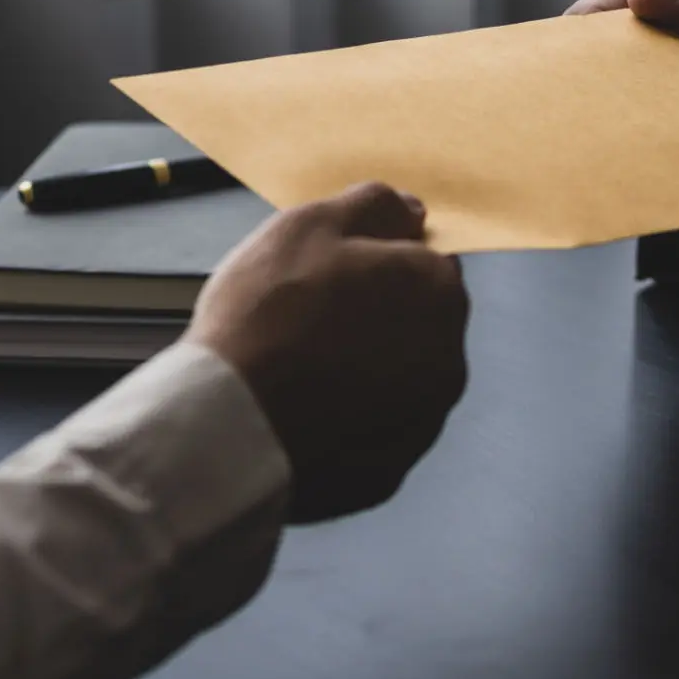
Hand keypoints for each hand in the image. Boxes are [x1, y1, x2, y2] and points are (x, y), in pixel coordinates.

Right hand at [190, 183, 470, 521]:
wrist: (230, 428)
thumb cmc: (267, 318)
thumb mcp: (310, 225)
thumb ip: (373, 207)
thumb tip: (412, 210)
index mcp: (438, 291)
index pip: (423, 263)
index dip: (373, 264)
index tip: (327, 277)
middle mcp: (449, 357)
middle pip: (415, 323)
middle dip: (373, 317)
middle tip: (305, 321)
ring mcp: (423, 420)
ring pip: (398, 380)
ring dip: (363, 370)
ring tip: (298, 370)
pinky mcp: (392, 471)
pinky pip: (373, 433)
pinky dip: (348, 423)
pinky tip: (302, 414)